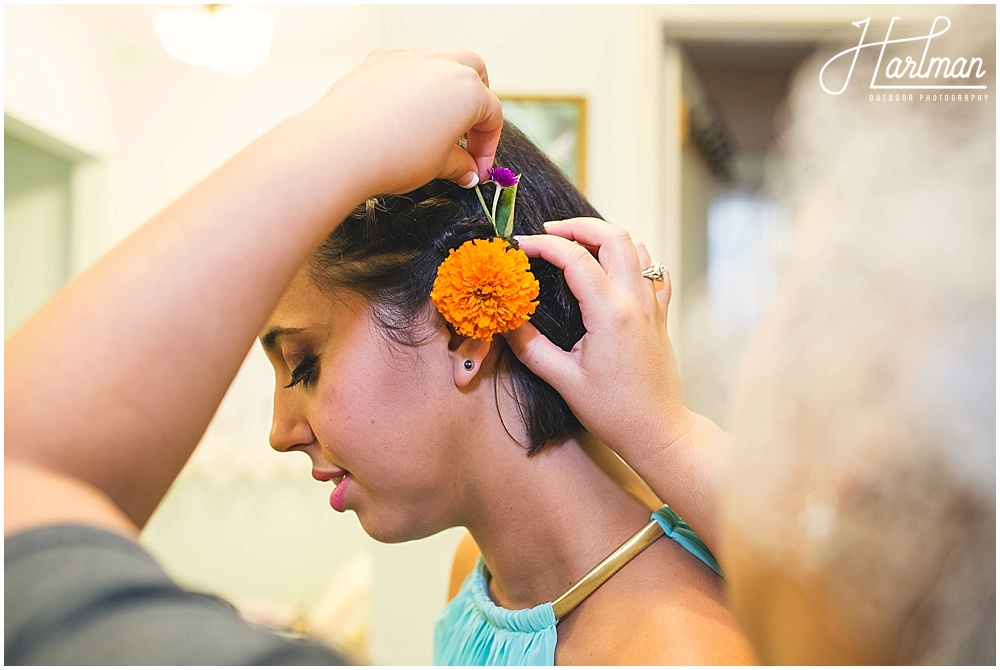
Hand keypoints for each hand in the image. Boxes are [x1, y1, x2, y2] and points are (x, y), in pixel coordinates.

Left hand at [307, 47, 502, 198]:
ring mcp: (409, 58)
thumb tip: (467, 170)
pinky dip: (411, 82)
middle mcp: (442, 66)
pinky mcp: (380, 60)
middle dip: (477, 102)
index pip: (491, 116)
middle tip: (467, 132)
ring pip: (440, 63)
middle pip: (474, 74)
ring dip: (445, 88)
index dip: (488, 146)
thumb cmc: (391, 155)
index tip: (478, 166)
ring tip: (436, 120)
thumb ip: (459, 165)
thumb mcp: (438, 166)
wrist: (341, 148)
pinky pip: (406, 65)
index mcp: (468, 91)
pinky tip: (404, 109)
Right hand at [506, 217, 692, 458]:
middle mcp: (636, 302)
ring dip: (605, 236)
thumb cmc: (614, 412)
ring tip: (576, 245)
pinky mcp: (661, 315)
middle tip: (549, 233)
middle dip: (578, 226)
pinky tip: (612, 267)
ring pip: (637, 246)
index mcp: (610, 314)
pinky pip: (652, 269)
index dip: (544, 246)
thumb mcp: (564, 382)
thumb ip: (531, 348)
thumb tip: (506, 322)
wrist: (659, 431)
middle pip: (614, 236)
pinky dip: (632, 256)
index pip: (575, 258)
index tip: (520, 247)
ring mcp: (653, 306)